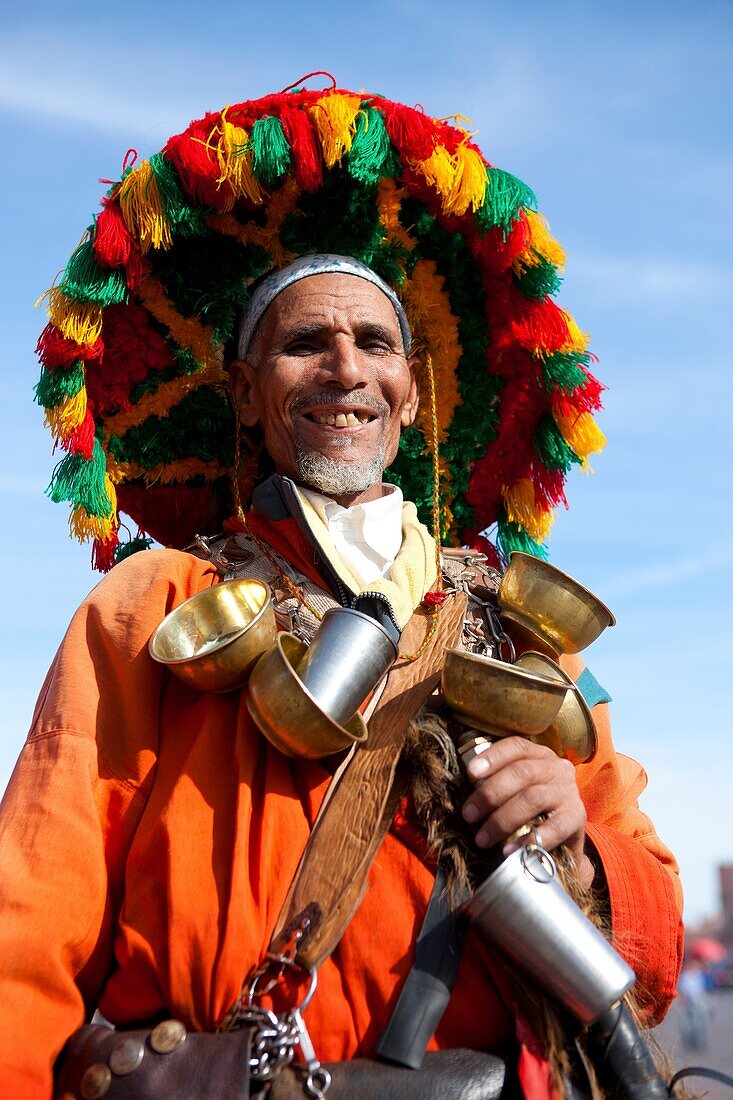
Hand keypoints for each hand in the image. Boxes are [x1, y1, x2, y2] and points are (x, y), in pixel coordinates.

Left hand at [462, 736, 594, 886]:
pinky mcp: (577, 818)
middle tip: (468, 815)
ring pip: (532, 798)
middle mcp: (557, 768)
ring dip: (502, 819)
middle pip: (521, 772)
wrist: (565, 844)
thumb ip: (498, 783)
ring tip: (482, 838)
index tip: (470, 774)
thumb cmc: (532, 813)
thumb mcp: (516, 791)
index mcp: (540, 755)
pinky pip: (553, 827)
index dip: (492, 757)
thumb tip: (466, 790)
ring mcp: (569, 792)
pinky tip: (509, 850)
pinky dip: (529, 838)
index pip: (516, 746)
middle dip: (490, 794)